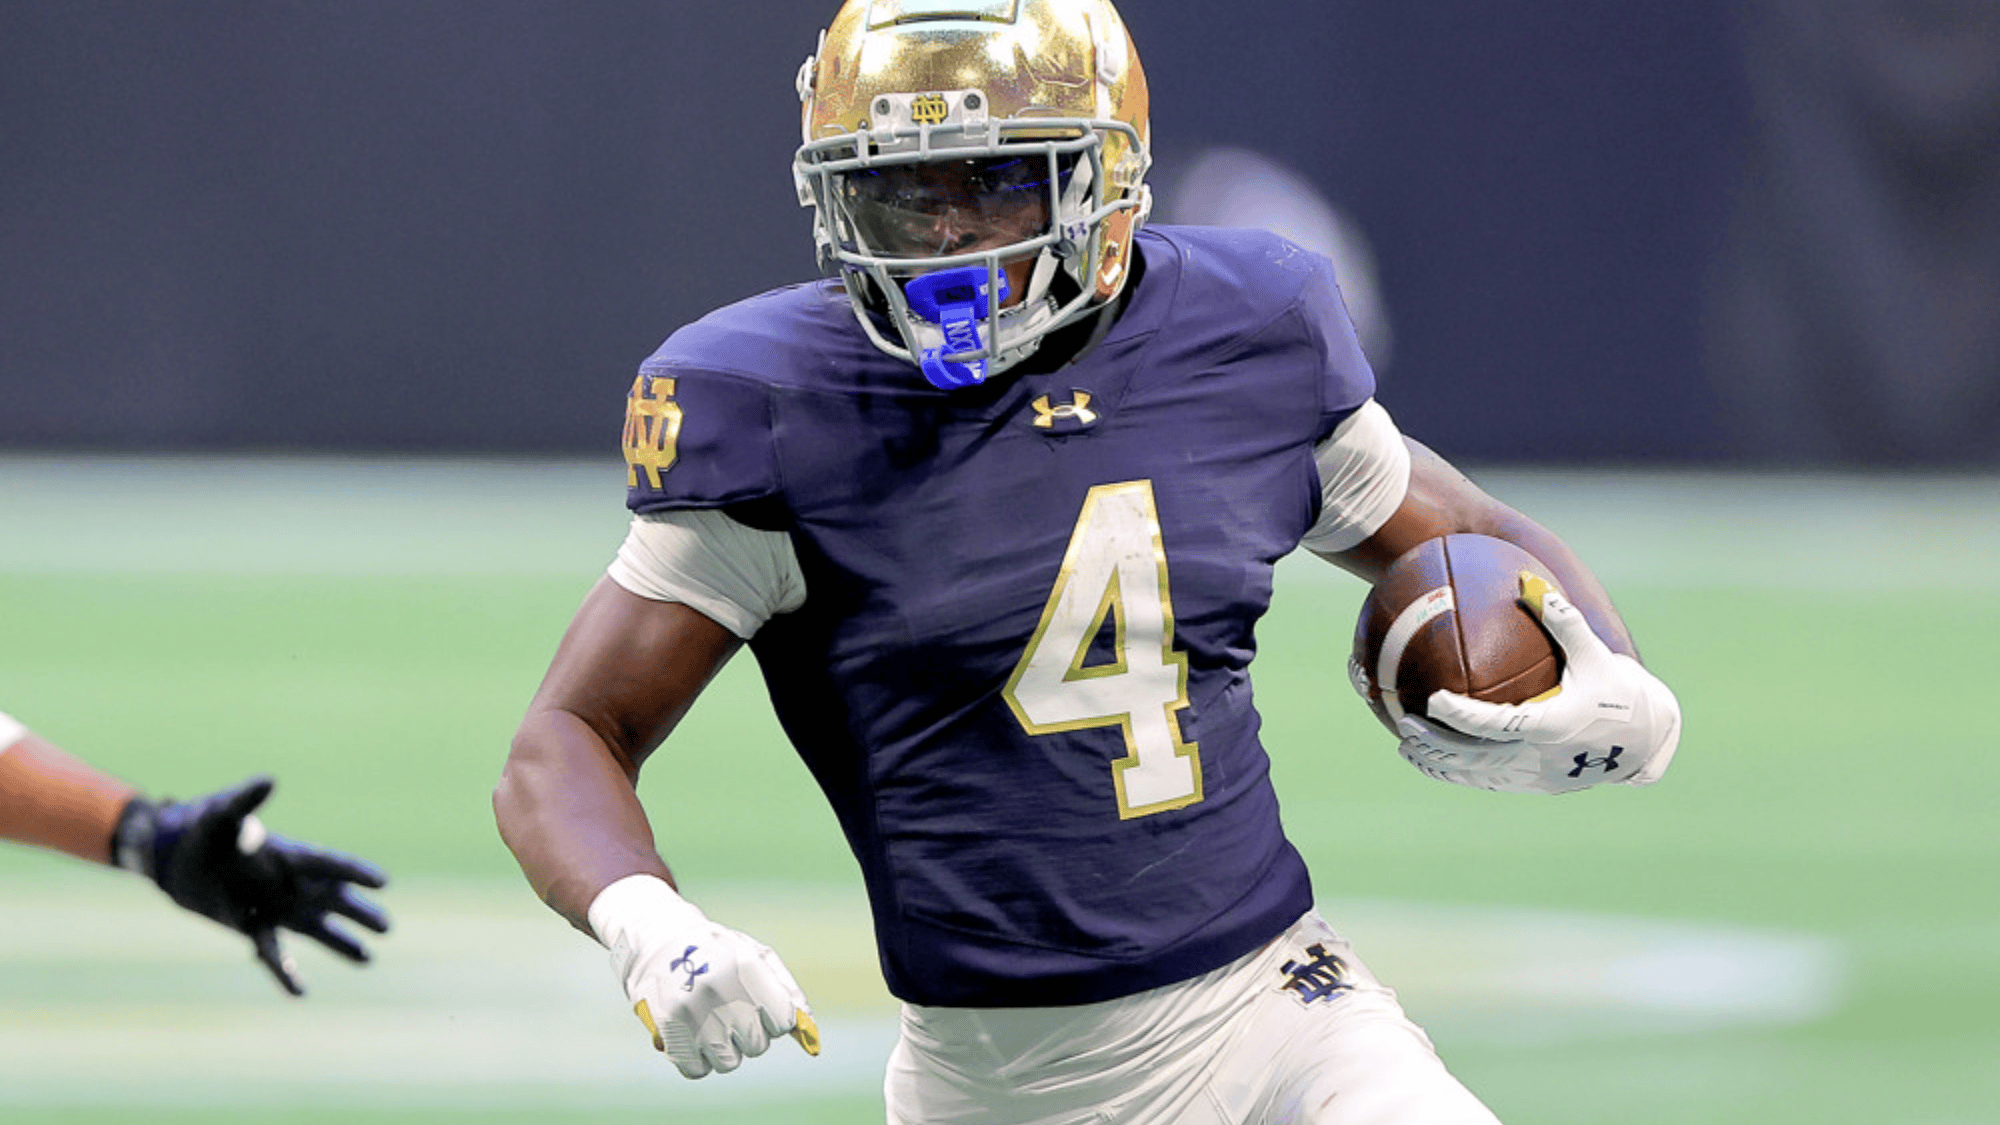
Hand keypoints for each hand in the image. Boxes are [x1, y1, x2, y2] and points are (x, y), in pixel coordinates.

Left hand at [115, 775, 389, 994]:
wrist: (174, 857)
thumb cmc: (202, 828)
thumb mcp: (222, 813)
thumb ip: (245, 802)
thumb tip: (269, 781)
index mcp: (289, 855)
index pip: (328, 865)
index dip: (355, 872)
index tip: (383, 881)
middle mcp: (290, 883)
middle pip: (333, 900)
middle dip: (359, 913)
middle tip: (387, 927)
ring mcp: (276, 907)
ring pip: (316, 928)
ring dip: (341, 943)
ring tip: (368, 959)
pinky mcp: (253, 927)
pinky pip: (274, 952)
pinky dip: (286, 972)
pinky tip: (301, 992)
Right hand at [589, 874, 817, 1078]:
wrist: (658, 940)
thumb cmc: (719, 952)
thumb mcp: (757, 956)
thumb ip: (788, 993)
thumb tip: (810, 1038)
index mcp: (748, 966)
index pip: (782, 1022)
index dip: (774, 1018)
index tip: (760, 1006)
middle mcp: (720, 990)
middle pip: (757, 1045)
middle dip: (750, 1033)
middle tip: (732, 1011)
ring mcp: (692, 1011)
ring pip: (728, 1062)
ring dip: (725, 1049)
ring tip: (712, 1023)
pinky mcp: (667, 1029)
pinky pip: (696, 1070)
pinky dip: (697, 1060)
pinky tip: (693, 1035)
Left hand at [1398, 578, 1681, 793]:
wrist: (1649, 743)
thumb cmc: (1622, 693)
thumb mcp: (1597, 654)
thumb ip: (1563, 620)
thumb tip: (1529, 582)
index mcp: (1552, 726)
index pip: (1497, 724)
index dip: (1463, 715)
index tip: (1434, 699)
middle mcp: (1540, 757)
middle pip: (1477, 757)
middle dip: (1438, 745)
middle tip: (1405, 725)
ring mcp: (1537, 776)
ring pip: (1478, 776)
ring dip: (1441, 764)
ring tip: (1406, 748)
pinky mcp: (1537, 785)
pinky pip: (1490, 782)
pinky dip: (1459, 774)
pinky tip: (1434, 763)